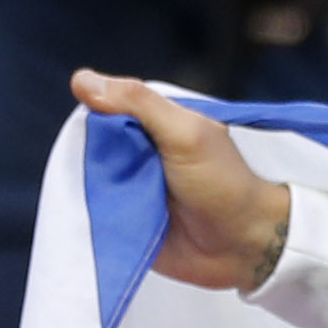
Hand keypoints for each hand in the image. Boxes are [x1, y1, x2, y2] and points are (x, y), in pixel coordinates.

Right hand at [66, 72, 294, 290]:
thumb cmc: (223, 185)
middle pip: (90, 143)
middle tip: (100, 170)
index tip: (94, 134)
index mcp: (153, 123)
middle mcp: (137, 151)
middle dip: (86, 154)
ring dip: (83, 184)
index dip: (93, 117)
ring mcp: (130, 185)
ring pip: (87, 176)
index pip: (104, 108)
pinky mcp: (125, 218)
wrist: (245, 247)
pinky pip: (93, 211)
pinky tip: (82, 213)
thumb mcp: (186, 133)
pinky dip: (86, 211)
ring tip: (92, 194)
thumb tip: (82, 80)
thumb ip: (140, 103)